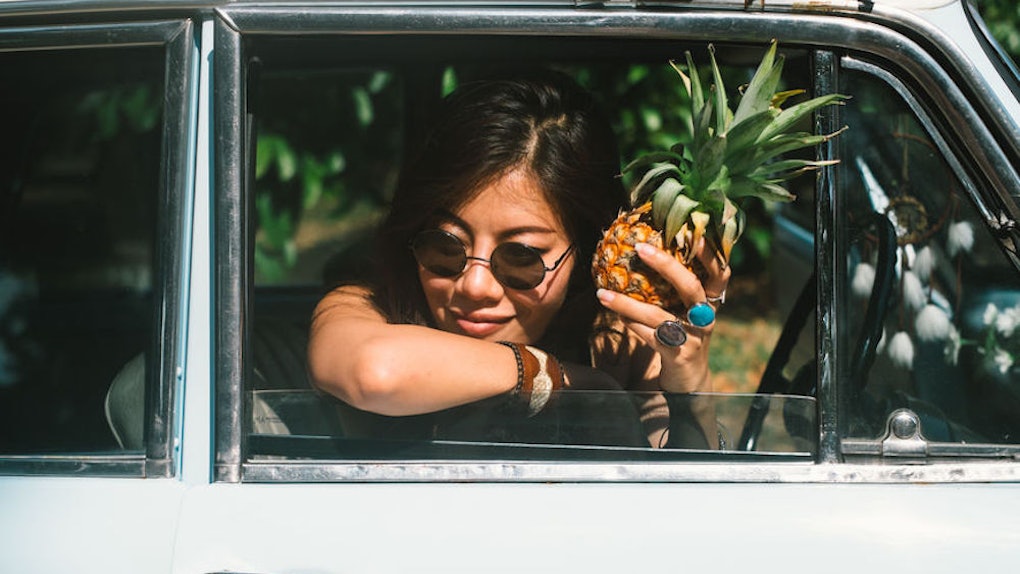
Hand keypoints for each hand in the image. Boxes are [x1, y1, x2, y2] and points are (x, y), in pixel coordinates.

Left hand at [596, 239, 729, 392]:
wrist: (690, 380)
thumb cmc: (682, 334)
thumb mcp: (685, 310)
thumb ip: (675, 287)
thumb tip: (645, 248)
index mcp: (711, 301)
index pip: (719, 271)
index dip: (709, 252)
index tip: (694, 231)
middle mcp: (706, 317)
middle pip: (690, 286)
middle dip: (666, 265)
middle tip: (640, 248)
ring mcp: (694, 337)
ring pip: (659, 315)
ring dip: (628, 303)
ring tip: (603, 293)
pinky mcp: (678, 355)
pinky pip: (650, 336)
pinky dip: (632, 325)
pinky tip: (616, 315)